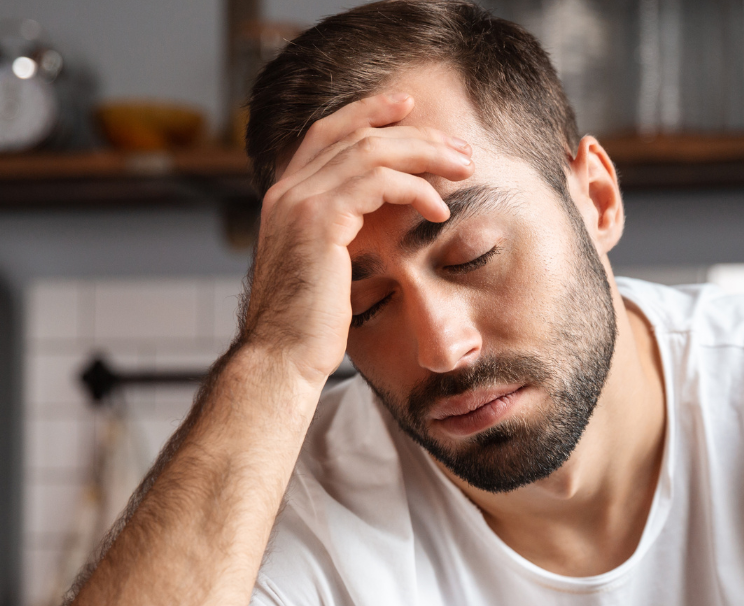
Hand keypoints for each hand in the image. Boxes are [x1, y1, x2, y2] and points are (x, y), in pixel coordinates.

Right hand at [240, 92, 474, 384]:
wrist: (281, 359)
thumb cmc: (307, 329)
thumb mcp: (323, 271)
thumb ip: (339, 237)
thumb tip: (372, 227)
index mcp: (285, 197)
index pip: (327, 133)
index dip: (367, 113)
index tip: (409, 108)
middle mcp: (286, 191)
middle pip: (355, 134)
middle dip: (413, 134)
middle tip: (458, 149)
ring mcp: (299, 201)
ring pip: (371, 150)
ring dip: (425, 155)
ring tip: (462, 170)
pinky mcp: (320, 220)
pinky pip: (377, 182)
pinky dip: (414, 188)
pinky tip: (438, 208)